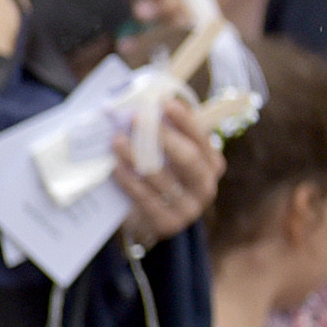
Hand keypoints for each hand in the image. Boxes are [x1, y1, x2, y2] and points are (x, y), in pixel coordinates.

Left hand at [112, 94, 224, 247]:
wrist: (143, 218)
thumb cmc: (154, 176)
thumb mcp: (163, 155)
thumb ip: (160, 134)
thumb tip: (141, 102)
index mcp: (211, 164)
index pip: (202, 138)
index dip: (184, 120)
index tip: (164, 102)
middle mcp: (206, 186)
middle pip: (189, 158)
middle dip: (162, 136)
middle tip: (136, 119)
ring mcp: (190, 208)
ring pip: (164, 178)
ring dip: (137, 156)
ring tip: (117, 141)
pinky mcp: (168, 223)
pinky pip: (147, 199)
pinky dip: (129, 181)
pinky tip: (116, 167)